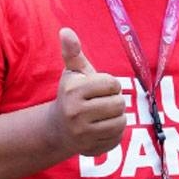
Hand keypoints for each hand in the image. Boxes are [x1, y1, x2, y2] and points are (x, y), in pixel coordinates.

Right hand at [47, 27, 126, 156]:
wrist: (58, 129)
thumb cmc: (71, 95)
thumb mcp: (73, 73)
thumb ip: (72, 52)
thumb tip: (65, 30)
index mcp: (73, 91)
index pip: (112, 84)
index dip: (111, 85)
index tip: (100, 88)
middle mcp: (75, 113)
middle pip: (119, 103)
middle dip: (115, 101)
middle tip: (102, 103)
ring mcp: (82, 133)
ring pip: (121, 121)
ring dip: (117, 117)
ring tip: (103, 115)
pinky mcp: (90, 148)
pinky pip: (118, 137)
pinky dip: (115, 133)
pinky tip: (101, 129)